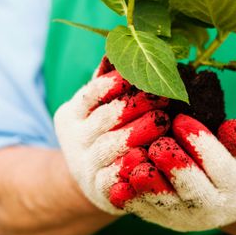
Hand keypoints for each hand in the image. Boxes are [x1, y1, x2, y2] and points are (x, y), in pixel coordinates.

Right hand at [54, 60, 169, 214]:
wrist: (90, 177)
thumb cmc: (104, 130)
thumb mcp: (98, 106)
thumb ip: (108, 81)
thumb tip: (119, 44)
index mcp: (71, 113)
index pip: (91, 93)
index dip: (116, 83)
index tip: (140, 75)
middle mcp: (74, 139)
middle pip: (105, 119)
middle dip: (135, 106)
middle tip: (164, 96)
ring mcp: (84, 165)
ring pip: (111, 146)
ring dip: (139, 132)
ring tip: (164, 121)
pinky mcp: (98, 190)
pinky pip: (115, 178)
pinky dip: (133, 166)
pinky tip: (152, 156)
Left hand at [126, 114, 235, 230]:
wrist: (225, 200)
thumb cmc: (232, 164)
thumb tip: (235, 127)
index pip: (219, 166)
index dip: (200, 142)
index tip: (181, 118)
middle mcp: (212, 209)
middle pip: (192, 190)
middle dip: (174, 166)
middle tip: (158, 144)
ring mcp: (186, 218)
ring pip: (165, 204)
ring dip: (147, 184)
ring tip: (134, 160)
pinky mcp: (164, 221)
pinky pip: (146, 212)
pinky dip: (131, 199)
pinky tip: (118, 183)